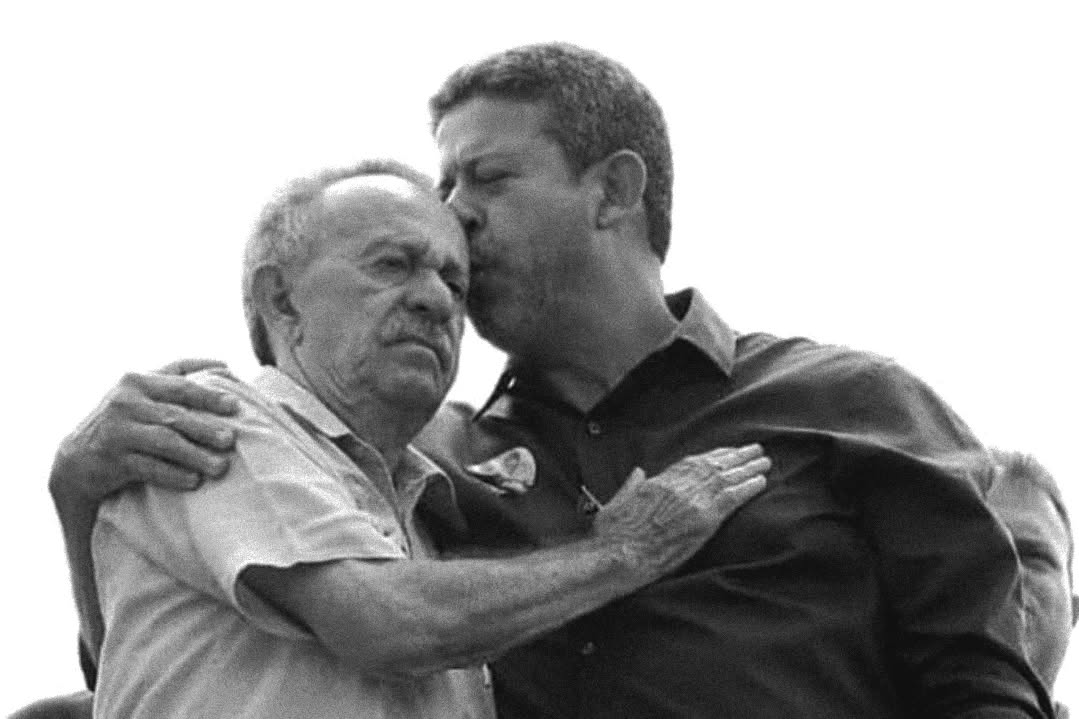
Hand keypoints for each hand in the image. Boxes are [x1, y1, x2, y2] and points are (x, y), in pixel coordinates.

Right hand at [49, 358, 240, 502]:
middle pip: (175, 415)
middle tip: (231, 440)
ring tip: (220, 467)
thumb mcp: (142, 392)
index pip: (180, 386)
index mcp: (137, 381)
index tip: (235, 406)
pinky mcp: (111, 459)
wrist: (77, 459)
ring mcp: (116, 431)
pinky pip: (149, 467)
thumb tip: (224, 365)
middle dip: (206, 428)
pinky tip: (194, 481)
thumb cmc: (125, 420)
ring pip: (164, 442)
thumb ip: (177, 375)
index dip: (209, 396)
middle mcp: (125, 402)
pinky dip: (173, 474)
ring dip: (195, 455)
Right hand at [592, 444, 769, 575]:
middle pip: (714, 465)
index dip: (713, 455)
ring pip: (727, 477)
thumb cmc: (613, 535)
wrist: (620, 555)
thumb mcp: (616, 503)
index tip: (727, 451)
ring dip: (748, 468)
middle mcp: (679, 486)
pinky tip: (761, 482)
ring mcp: (693, 501)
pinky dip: (748, 488)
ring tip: (764, 461)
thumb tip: (637, 472)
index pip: (692, 463)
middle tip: (755, 449)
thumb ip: (631, 485)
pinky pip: (732, 498)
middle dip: (736, 456)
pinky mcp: (704, 519)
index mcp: (660, 482)